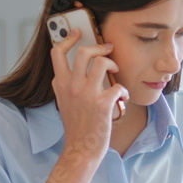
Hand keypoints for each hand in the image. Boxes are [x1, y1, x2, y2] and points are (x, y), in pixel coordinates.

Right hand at [50, 27, 128, 160]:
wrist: (81, 149)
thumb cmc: (77, 126)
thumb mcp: (64, 102)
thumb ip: (68, 84)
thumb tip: (82, 67)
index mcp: (60, 84)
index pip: (57, 53)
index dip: (68, 38)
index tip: (78, 32)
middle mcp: (71, 86)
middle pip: (84, 52)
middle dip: (100, 47)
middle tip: (108, 49)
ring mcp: (86, 94)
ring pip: (101, 63)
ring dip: (112, 64)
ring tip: (115, 72)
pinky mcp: (102, 104)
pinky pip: (118, 86)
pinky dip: (124, 91)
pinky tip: (123, 98)